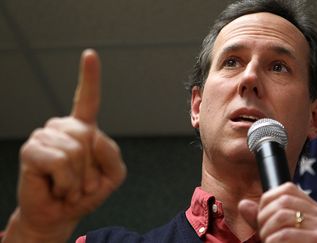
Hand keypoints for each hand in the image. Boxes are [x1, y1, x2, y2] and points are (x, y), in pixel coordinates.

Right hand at [2, 50, 126, 242]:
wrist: (60, 215)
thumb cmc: (86, 193)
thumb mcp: (113, 176)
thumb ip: (113, 155)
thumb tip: (93, 135)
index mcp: (84, 129)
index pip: (88, 99)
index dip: (89, 77)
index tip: (90, 54)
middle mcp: (63, 128)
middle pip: (88, 135)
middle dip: (91, 168)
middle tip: (81, 183)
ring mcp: (45, 137)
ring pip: (75, 150)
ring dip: (78, 178)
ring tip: (69, 186)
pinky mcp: (31, 150)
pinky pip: (60, 161)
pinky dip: (66, 182)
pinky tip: (58, 187)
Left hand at [239, 182, 316, 242]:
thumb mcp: (277, 237)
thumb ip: (262, 221)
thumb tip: (243, 204)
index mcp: (316, 211)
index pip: (287, 189)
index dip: (266, 201)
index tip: (261, 219)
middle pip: (282, 201)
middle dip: (263, 218)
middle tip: (263, 237)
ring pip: (281, 217)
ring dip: (267, 233)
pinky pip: (284, 235)